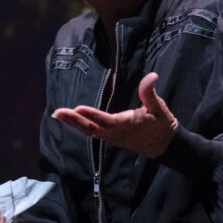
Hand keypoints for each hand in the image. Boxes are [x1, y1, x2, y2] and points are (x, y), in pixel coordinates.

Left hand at [51, 72, 177, 157]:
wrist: (165, 146)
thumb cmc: (162, 125)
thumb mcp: (159, 107)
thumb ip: (150, 92)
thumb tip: (152, 76)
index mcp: (128, 125)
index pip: (107, 121)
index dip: (93, 115)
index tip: (78, 109)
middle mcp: (117, 134)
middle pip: (92, 129)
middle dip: (74, 121)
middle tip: (58, 112)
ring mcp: (113, 138)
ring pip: (90, 131)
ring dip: (74, 123)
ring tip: (58, 114)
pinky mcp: (111, 138)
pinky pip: (93, 133)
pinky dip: (81, 126)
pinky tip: (71, 119)